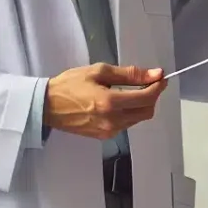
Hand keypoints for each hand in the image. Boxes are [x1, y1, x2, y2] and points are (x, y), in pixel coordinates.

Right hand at [43, 64, 166, 139]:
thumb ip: (130, 74)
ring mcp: (108, 131)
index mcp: (110, 102)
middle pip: (147, 111)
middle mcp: (112, 121)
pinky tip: (120, 102)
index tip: (161, 77)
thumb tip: (155, 74)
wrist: (46, 106)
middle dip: (152, 96)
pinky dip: (130, 112)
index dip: (158, 86)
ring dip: (142, 105)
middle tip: (148, 82)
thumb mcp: (100, 71)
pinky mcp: (104, 136)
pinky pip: (127, 124)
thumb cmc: (71, 84)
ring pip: (138, 119)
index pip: (147, 98)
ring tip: (132, 90)